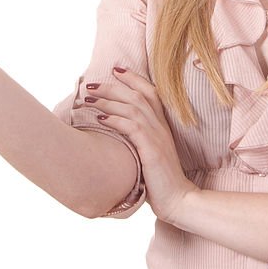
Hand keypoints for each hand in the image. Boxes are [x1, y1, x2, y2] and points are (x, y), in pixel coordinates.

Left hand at [80, 66, 198, 223]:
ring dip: (108, 100)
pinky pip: (132, 127)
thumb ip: (140, 139)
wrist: (178, 199)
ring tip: (89, 99)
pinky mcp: (151, 149)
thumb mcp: (151, 154)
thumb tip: (117, 131)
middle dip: (113, 86)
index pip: (150, 92)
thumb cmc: (161, 180)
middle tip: (91, 84)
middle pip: (137, 95)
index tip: (116, 69)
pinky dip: (115, 119)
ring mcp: (157, 137)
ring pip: (132, 107)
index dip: (134, 78)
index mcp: (162, 125)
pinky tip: (101, 118)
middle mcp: (160, 126)